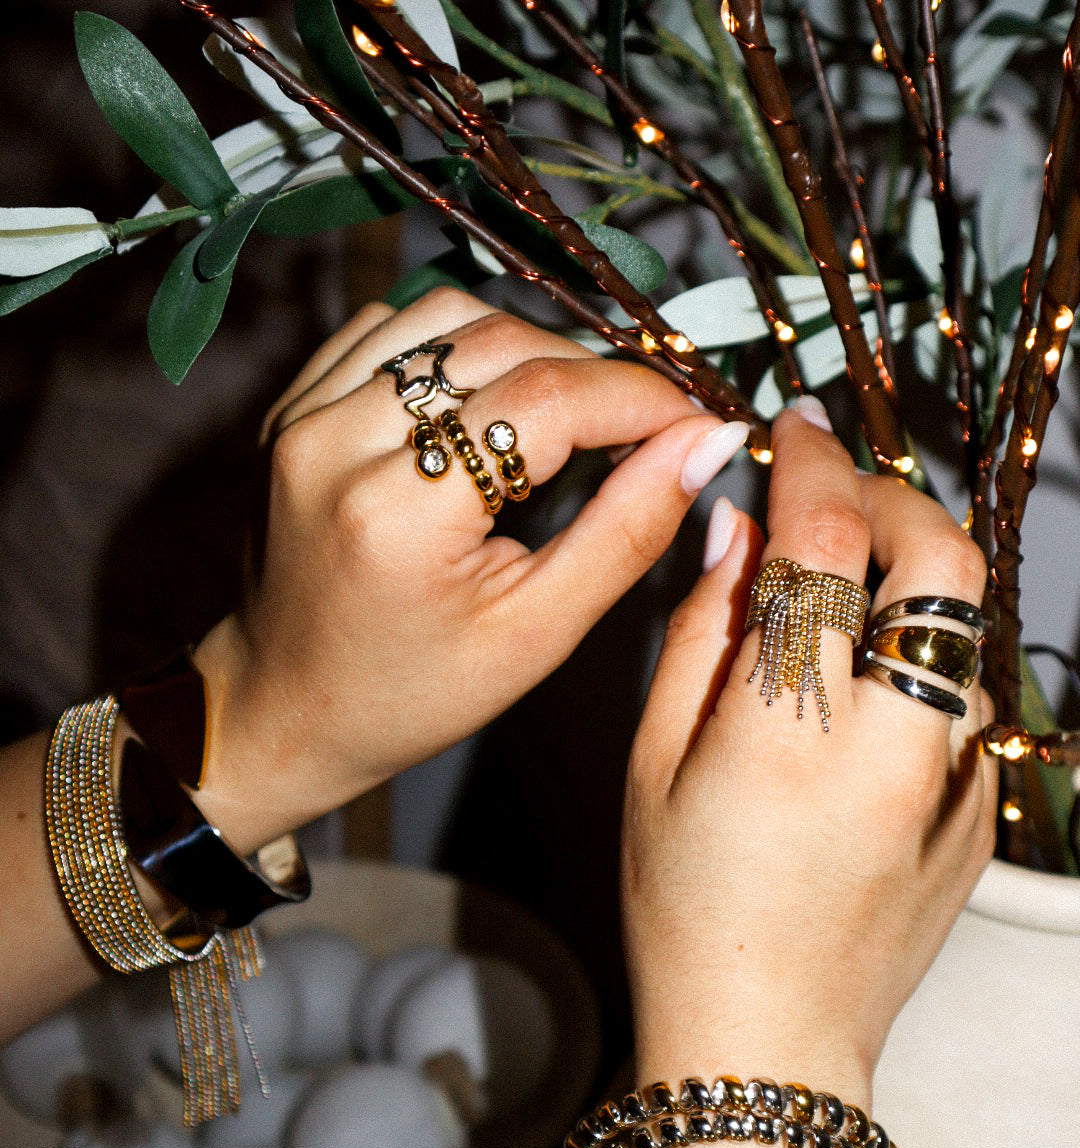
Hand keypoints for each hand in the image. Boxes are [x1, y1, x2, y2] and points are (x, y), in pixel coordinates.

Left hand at [191, 288, 748, 850]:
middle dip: (593, 372)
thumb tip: (710, 442)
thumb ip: (627, 531)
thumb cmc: (412, 693)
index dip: (639, 398)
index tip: (696, 422)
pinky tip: (489, 403)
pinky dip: (458, 347)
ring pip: (448, 317)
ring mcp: (304, 413)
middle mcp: (335, 440)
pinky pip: (392, 330)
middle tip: (643, 427)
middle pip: (502, 341)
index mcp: (396, 511)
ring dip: (528, 347)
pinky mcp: (292, 404)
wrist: (283, 709)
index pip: (547, 400)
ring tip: (570, 414)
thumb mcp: (535, 633)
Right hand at [622, 402, 996, 1101]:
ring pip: (962, 631)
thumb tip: (735, 531)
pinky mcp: (977, 819)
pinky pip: (965, 707)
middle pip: (941, 562)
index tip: (793, 432)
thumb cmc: (687, 915)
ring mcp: (949, 788)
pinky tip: (863, 709)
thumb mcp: (652, 768)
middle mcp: (889, 752)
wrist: (766, 1041)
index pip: (825, 546)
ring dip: (910, 590)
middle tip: (838, 501)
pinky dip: (921, 673)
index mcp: (787, 735)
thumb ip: (698, 635)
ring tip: (842, 612)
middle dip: (894, 501)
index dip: (811, 466)